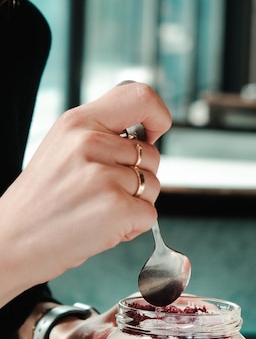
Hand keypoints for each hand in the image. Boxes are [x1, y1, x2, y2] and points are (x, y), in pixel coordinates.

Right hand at [0, 82, 170, 304]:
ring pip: (154, 186)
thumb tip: (144, 137)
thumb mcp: (62, 149)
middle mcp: (90, 143)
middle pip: (152, 155)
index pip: (140, 96)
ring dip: (136, 203)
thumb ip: (100, 135)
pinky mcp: (115, 208)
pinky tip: (105, 228)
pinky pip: (150, 215)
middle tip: (103, 193)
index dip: (158, 117)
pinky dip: (134, 227)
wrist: (12, 241)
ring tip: (99, 210)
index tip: (153, 135)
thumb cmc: (40, 201)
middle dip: (139, 177)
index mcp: (78, 122)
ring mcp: (103, 176)